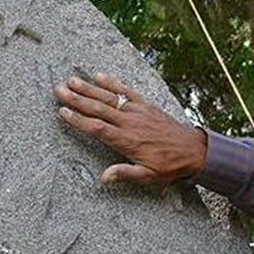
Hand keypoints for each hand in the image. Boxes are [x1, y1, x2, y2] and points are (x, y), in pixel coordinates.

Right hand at [52, 73, 206, 184]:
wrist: (194, 150)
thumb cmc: (169, 165)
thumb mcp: (148, 176)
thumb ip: (125, 173)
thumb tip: (104, 177)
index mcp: (126, 140)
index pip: (96, 128)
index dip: (78, 120)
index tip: (62, 112)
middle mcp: (129, 122)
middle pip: (97, 108)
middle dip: (76, 99)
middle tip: (58, 90)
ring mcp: (137, 111)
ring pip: (108, 97)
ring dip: (88, 88)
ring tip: (71, 80)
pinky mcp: (146, 105)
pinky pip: (126, 91)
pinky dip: (112, 83)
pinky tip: (99, 76)